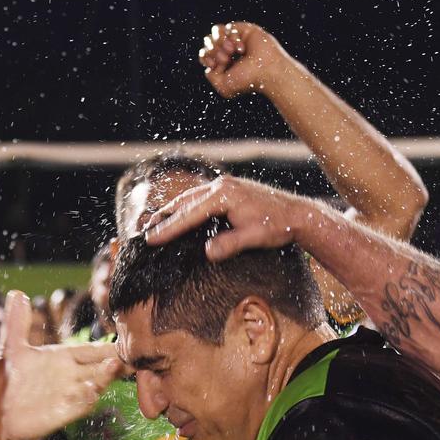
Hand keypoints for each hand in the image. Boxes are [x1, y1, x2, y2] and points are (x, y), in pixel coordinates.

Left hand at [0, 291, 122, 439]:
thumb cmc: (10, 381)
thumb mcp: (13, 348)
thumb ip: (18, 322)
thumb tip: (17, 293)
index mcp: (64, 358)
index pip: (91, 350)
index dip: (107, 346)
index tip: (127, 340)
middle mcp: (71, 376)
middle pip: (100, 367)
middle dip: (116, 361)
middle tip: (132, 354)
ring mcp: (69, 394)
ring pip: (94, 384)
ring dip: (105, 377)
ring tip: (113, 366)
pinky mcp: (61, 413)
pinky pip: (78, 406)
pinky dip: (85, 399)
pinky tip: (90, 391)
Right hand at [143, 174, 327, 260]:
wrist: (298, 214)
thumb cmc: (278, 226)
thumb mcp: (254, 238)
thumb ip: (231, 244)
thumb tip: (207, 253)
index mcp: (223, 195)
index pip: (189, 214)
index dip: (168, 228)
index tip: (150, 239)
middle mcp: (220, 186)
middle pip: (183, 202)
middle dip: (162, 217)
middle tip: (142, 231)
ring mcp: (224, 185)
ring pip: (190, 198)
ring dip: (172, 210)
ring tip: (153, 222)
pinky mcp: (228, 189)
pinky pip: (199, 197)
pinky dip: (185, 206)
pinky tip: (179, 215)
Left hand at [199, 22, 284, 97]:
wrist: (267, 71)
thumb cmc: (248, 80)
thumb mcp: (223, 86)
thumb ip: (211, 76)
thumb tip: (208, 66)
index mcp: (224, 63)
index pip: (205, 53)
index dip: (205, 56)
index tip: (214, 65)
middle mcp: (230, 50)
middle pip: (209, 41)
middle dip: (213, 50)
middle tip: (225, 59)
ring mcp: (238, 39)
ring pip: (216, 31)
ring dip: (220, 42)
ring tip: (231, 52)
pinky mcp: (246, 30)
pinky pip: (229, 27)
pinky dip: (232, 37)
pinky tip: (241, 48)